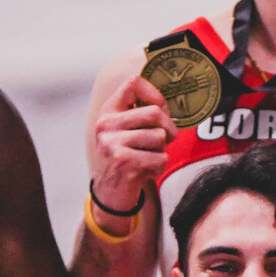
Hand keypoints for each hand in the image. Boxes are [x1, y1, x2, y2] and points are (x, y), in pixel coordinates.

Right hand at [90, 72, 174, 215]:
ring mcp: (113, 144)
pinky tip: (146, 172)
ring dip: (162, 151)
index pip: (134, 83)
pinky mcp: (124, 163)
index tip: (161, 110)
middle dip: (169, 128)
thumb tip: (167, 103)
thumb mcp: (124, 131)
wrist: (109, 194)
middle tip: (166, 140)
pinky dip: (159, 168)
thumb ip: (139, 114)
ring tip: (149, 158)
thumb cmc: (124, 158)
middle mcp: (106, 124)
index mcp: (108, 111)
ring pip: (160, 137)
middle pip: (154, 112)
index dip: (155, 95)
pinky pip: (159, 158)